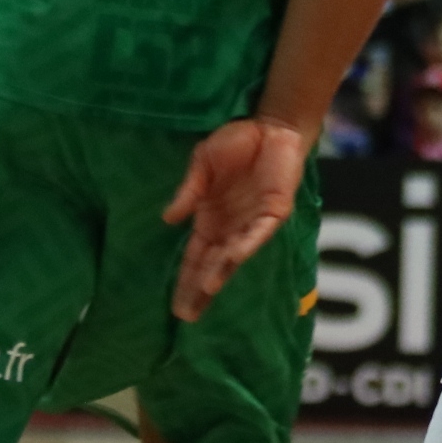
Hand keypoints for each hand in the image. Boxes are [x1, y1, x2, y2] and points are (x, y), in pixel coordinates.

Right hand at [164, 114, 311, 322]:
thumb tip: (168, 219)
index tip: (175, 305)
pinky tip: (232, 259)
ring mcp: (252, 221)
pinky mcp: (274, 211)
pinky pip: (258, 233)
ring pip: (234, 255)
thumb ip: (189, 192)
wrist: (272, 126)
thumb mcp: (203, 164)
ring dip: (221, 273)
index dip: (186, 279)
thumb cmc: (238, 142)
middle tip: (186, 316)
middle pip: (213, 265)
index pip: (196, 257)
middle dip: (200, 289)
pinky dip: (245, 246)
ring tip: (205, 292)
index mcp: (211, 218)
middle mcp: (231, 226)